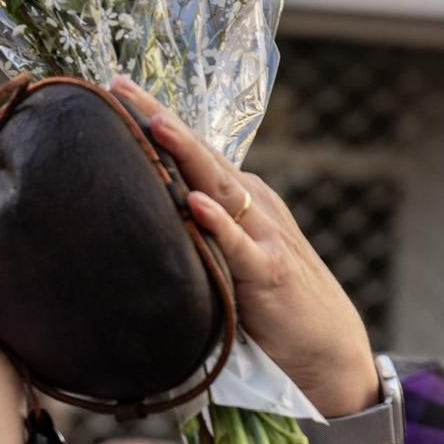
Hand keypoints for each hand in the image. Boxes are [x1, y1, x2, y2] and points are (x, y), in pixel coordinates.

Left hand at [109, 77, 379, 419]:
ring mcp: (265, 238)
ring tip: (153, 124)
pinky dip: (217, 224)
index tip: (114, 92)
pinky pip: (238, 246)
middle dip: (160, 120)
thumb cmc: (272, 312)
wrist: (329, 356)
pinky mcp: (270, 275)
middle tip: (120, 87)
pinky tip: (193, 203)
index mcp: (241, 202)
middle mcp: (254, 208)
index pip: (192, 155)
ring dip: (186, 155)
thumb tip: (149, 225)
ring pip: (219, 187)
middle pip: (201, 157)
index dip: (156, 123)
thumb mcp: (229, 264)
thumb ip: (198, 240)